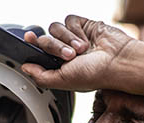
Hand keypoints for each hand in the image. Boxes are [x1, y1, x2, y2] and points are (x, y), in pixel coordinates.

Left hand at [22, 15, 136, 90]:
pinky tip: (86, 39)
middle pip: (46, 40)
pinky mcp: (84, 25)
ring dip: (67, 39)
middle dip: (55, 47)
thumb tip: (25, 68)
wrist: (118, 61)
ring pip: (56, 28)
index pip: (39, 53)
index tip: (28, 39)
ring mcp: (75, 38)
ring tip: (81, 50)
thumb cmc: (96, 74)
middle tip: (70, 56)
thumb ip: (41, 76)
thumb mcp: (63, 81)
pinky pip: (69, 20)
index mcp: (60, 66)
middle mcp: (66, 52)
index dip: (32, 46)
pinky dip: (76, 30)